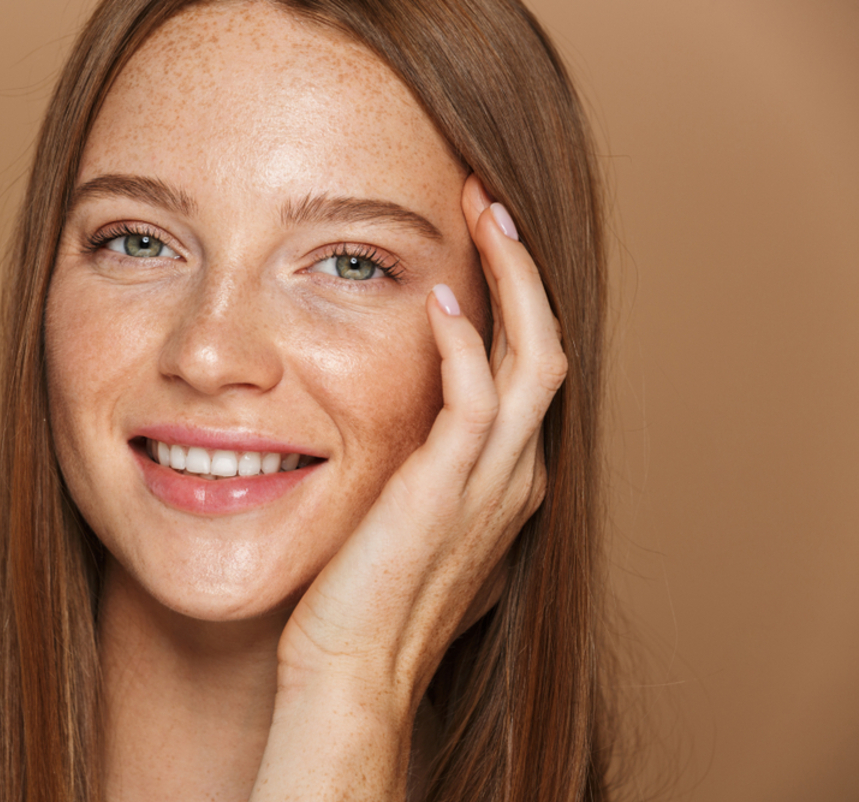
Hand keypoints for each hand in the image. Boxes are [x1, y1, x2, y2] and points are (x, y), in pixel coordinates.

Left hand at [251, 174, 566, 799]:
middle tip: (487, 202)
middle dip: (522, 268)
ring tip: (482, 213)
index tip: (475, 241)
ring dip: (513, 279)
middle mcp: (514, 472)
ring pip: (534, 356)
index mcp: (504, 475)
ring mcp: (492, 482)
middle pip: (545, 344)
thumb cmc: (364, 595)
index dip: (513, 297)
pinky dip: (468, 342)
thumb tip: (397, 435)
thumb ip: (419, 467)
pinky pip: (478, 399)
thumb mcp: (406, 516)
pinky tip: (440, 298)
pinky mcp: (450, 491)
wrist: (352, 668)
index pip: (526, 364)